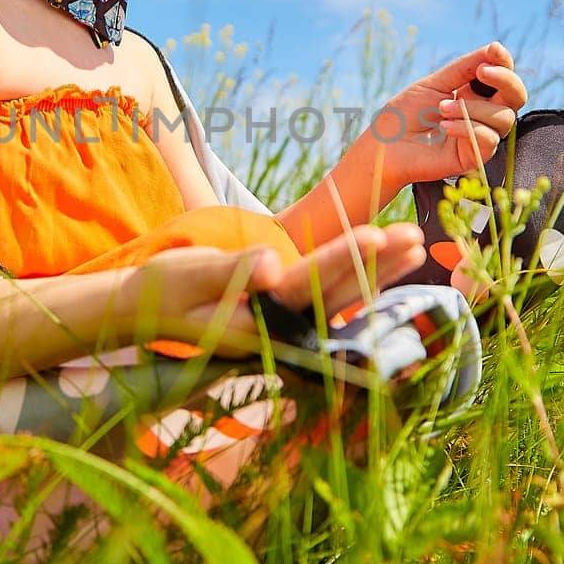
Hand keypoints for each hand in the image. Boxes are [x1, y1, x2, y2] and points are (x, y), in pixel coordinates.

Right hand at [125, 224, 426, 357]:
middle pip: (337, 293)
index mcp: (255, 320)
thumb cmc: (164, 289)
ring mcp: (286, 326)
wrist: (148, 313)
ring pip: (342, 297)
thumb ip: (230, 270)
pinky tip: (388, 262)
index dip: (343, 259)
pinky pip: (333, 297)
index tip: (376, 234)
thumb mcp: (188, 275)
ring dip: (380, 271)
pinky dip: (362, 277)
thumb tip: (272, 265)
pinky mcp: (288, 317)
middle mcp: (278, 329)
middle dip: (377, 264)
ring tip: (415, 244)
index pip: (307, 286)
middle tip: (415, 234)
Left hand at [374, 41, 527, 186]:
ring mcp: (480, 136)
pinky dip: (467, 128)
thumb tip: (496, 48)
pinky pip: (489, 140)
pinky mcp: (474, 157)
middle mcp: (483, 114)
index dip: (505, 64)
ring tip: (442, 108)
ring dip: (473, 109)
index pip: (504, 77)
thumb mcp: (436, 82)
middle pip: (516, 96)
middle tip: (481, 72)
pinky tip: (444, 127)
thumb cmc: (406, 113)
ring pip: (504, 118)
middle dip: (505, 80)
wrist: (385, 145)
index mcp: (475, 94)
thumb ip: (466, 67)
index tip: (493, 53)